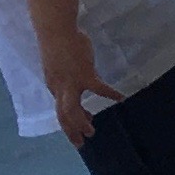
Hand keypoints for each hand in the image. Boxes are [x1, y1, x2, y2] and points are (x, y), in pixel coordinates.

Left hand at [37, 29, 119, 147]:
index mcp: (54, 85)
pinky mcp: (84, 75)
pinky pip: (99, 89)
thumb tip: (74, 75)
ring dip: (81, 123)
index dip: (71, 119)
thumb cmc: (58, 43)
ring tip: (91, 132)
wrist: (55, 32)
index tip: (83, 123)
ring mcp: (71, 83)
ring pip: (71, 111)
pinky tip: (120, 98)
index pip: (61, 108)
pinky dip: (110, 95)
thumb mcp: (58, 64)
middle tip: (80, 143)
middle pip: (62, 115)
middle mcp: (59, 88)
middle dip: (71, 131)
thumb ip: (65, 74)